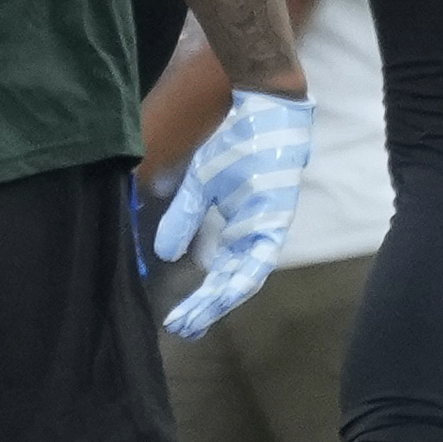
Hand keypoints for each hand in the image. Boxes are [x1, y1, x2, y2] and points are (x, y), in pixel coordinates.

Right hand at [151, 89, 314, 335]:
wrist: (261, 110)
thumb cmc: (235, 145)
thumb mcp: (199, 186)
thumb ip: (183, 219)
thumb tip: (165, 255)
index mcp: (239, 231)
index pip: (220, 275)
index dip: (200, 300)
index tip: (176, 320)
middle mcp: (255, 236)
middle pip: (232, 284)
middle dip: (207, 309)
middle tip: (183, 331)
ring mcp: (268, 228)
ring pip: (247, 277)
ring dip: (221, 299)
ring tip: (195, 319)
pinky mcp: (277, 217)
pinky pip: (262, 254)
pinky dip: (244, 273)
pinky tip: (225, 290)